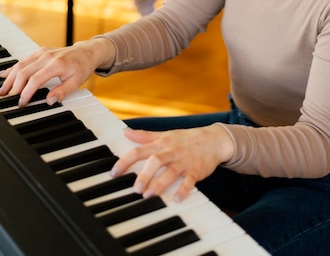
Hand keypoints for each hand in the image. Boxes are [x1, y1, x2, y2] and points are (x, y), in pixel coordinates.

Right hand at [0, 37, 114, 106]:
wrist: (87, 52)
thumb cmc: (82, 66)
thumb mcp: (77, 82)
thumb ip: (62, 92)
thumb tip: (49, 101)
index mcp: (56, 64)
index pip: (35, 80)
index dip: (26, 92)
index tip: (21, 103)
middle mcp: (47, 57)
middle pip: (24, 71)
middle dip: (13, 87)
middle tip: (7, 99)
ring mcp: (43, 53)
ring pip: (21, 64)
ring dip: (10, 78)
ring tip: (2, 91)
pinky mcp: (40, 52)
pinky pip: (24, 60)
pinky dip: (13, 68)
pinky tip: (4, 75)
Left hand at [111, 124, 233, 201]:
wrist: (214, 139)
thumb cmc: (186, 139)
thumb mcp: (165, 135)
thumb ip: (145, 136)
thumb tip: (125, 132)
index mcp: (162, 144)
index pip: (140, 150)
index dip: (125, 161)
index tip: (114, 173)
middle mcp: (172, 151)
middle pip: (156, 161)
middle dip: (145, 174)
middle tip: (136, 189)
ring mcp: (184, 161)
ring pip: (171, 171)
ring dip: (160, 183)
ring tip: (150, 195)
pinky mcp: (196, 170)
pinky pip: (190, 180)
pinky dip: (184, 189)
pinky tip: (177, 199)